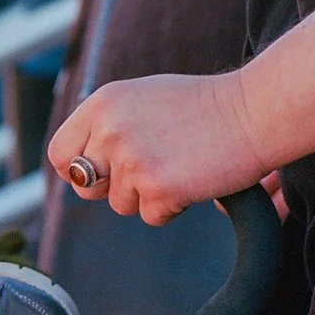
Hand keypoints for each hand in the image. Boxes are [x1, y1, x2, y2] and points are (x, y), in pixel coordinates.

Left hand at [46, 71, 266, 227]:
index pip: (60, 153)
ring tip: (178, 166)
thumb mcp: (141, 98)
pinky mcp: (157, 187)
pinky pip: (151, 216)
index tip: (97, 174)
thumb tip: (80, 163)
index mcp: (102, 104)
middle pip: (85, 185)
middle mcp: (109, 130)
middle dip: (112, 187)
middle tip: (147, 172)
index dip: (76, 170)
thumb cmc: (205, 106)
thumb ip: (107, 124)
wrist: (253, 112)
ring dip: (147, 196)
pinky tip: (192, 180)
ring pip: (120, 204)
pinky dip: (172, 207)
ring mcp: (132, 160)